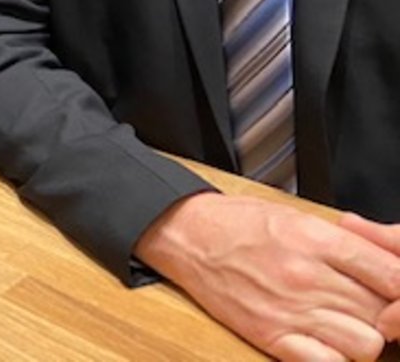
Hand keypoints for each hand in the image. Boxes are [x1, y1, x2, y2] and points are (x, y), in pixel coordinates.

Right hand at [136, 194, 399, 360]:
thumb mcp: (300, 216)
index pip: (394, 277)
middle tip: (367, 303)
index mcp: (317, 239)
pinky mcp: (270, 335)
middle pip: (383, 312)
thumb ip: (354, 240)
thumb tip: (396, 255)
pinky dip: (335, 358)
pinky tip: (328, 343)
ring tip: (346, 322)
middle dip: (384, 312)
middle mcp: (307, 276)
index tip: (396, 290)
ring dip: (364, 337)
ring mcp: (289, 309)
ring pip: (366, 344)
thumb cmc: (242, 223)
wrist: (186, 234)